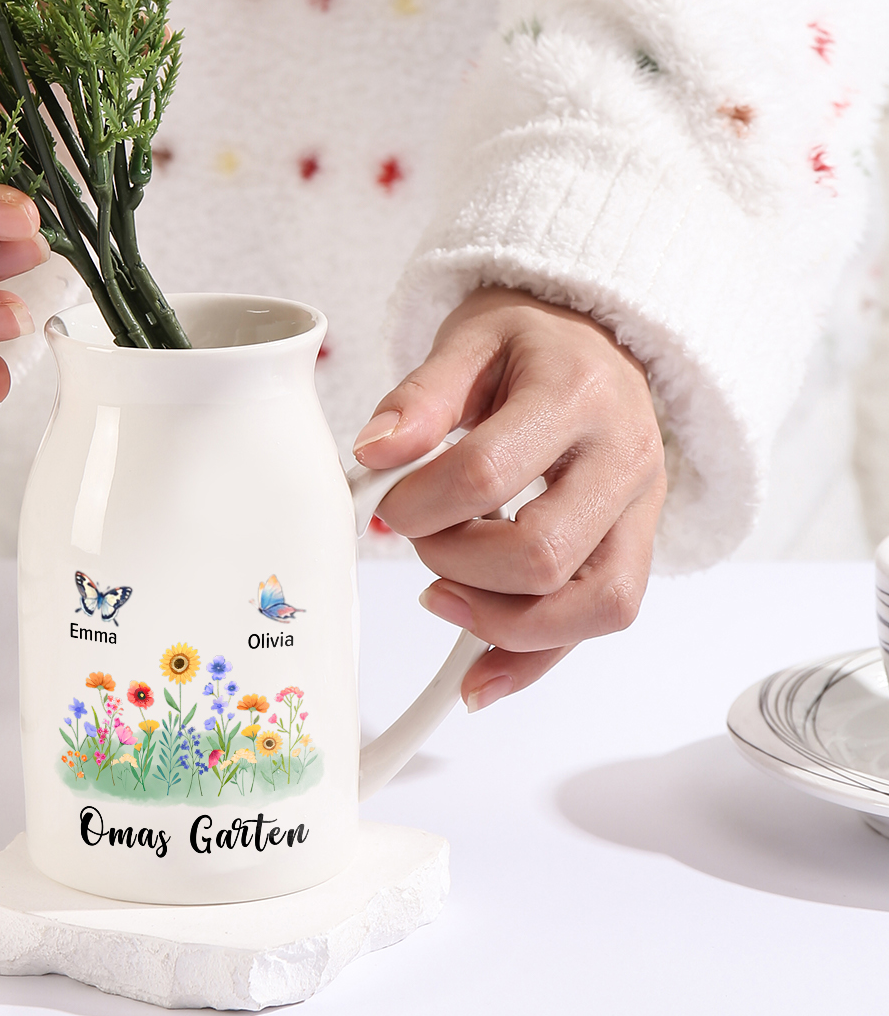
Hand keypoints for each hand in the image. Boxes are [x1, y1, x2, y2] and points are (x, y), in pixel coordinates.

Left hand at [352, 287, 665, 710]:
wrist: (596, 338)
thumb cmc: (529, 342)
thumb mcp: (468, 339)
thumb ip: (419, 396)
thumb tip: (374, 453)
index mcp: (576, 394)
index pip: (488, 473)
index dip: (422, 503)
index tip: (389, 502)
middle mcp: (625, 456)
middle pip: (544, 553)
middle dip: (457, 563)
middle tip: (418, 538)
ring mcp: (642, 507)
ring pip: (593, 604)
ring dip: (500, 622)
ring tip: (440, 596)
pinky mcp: (639, 545)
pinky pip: (604, 620)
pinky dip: (536, 660)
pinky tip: (477, 677)